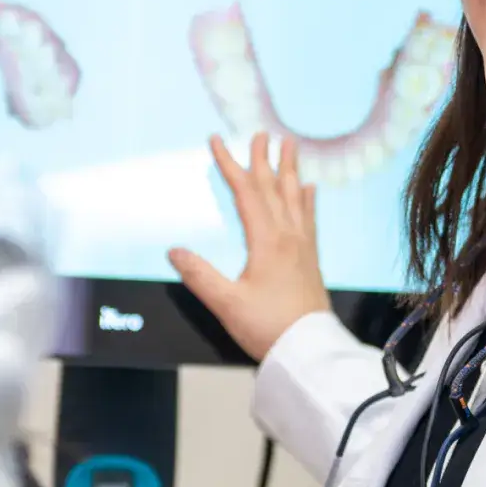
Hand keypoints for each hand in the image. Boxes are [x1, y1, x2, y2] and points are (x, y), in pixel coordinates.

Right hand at [168, 131, 330, 361]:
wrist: (309, 352)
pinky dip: (308, 199)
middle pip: (274, 187)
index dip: (231, 164)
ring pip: (296, 197)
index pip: (246, 192)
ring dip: (290, 169)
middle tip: (260, 134)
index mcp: (267, 241)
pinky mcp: (311, 260)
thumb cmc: (268, 329)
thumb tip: (174, 251)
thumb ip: (200, 275)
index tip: (217, 141)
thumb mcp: (226, 304)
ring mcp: (303, 247)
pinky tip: (311, 189)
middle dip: (263, 158)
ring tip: (290, 146)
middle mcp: (288, 237)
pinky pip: (310, 219)